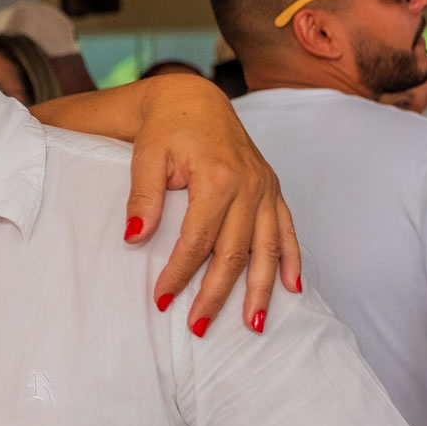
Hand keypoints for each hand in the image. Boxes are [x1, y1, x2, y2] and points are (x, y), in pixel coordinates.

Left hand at [125, 74, 302, 333]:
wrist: (193, 99)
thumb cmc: (166, 128)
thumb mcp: (145, 157)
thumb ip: (142, 198)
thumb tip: (134, 238)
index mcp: (219, 177)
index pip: (198, 239)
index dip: (180, 273)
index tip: (161, 300)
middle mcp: (250, 185)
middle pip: (235, 252)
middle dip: (217, 293)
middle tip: (197, 326)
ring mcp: (266, 187)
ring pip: (267, 248)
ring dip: (261, 289)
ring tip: (253, 325)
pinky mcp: (272, 188)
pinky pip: (287, 229)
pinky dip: (291, 259)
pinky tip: (292, 288)